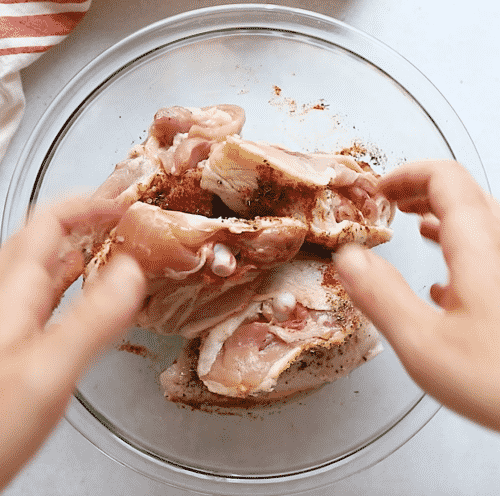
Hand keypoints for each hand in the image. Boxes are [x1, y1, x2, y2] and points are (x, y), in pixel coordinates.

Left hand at [0, 198, 145, 489]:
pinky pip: (54, 293)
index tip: (125, 204)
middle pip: (48, 236)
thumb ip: (92, 320)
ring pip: (51, 264)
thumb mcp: (48, 370)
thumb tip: (132, 273)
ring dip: (86, 246)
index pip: (50, 221)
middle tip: (126, 217)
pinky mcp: (20, 339)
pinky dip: (80, 280)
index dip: (89, 203)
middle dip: (89, 218)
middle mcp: (11, 296)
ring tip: (120, 244)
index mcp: (15, 291)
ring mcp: (14, 317)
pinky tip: (96, 291)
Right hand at [336, 160, 499, 430]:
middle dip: (421, 190)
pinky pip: (488, 252)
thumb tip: (348, 259)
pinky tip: (443, 281)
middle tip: (392, 200)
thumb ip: (381, 295)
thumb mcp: (424, 343)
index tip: (380, 189)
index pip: (445, 179)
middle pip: (464, 194)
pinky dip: (460, 249)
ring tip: (415, 224)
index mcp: (481, 248)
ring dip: (441, 215)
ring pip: (478, 221)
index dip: (407, 175)